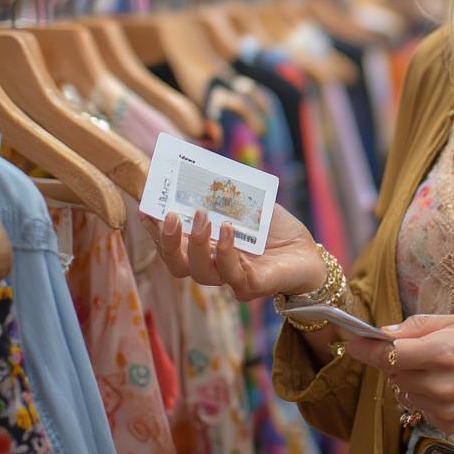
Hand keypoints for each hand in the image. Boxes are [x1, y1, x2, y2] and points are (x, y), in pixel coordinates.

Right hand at [141, 202, 325, 301]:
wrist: (306, 251)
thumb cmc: (273, 227)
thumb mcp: (247, 202)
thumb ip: (225, 191)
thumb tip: (203, 167)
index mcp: (205, 247)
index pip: (172, 244)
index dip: (156, 230)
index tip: (146, 208)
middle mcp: (212, 266)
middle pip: (178, 263)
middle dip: (168, 240)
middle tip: (169, 215)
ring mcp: (230, 279)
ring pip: (200, 272)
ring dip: (197, 242)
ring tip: (203, 215)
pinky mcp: (251, 287)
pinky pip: (233, 276)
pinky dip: (227, 252)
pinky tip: (228, 230)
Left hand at [345, 313, 453, 434]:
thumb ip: (421, 326)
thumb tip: (386, 333)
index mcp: (442, 352)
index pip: (389, 354)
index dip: (365, 349)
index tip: (350, 341)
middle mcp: (439, 384)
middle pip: (393, 373)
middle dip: (393, 359)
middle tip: (413, 347)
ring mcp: (444, 409)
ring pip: (404, 392)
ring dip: (408, 378)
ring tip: (437, 365)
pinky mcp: (449, 426)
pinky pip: (420, 407)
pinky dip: (424, 394)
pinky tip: (448, 384)